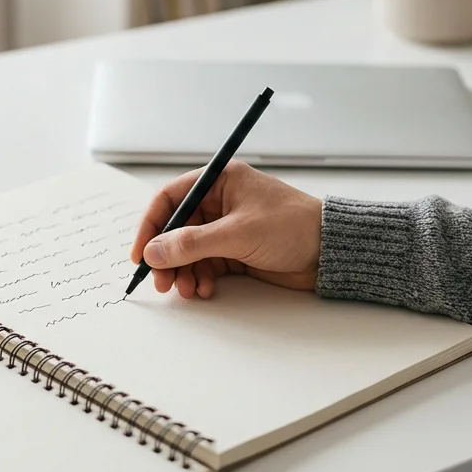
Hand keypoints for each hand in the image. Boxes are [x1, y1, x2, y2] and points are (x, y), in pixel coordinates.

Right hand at [129, 162, 321, 298]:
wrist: (330, 252)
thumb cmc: (293, 226)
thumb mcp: (238, 233)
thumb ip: (193, 243)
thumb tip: (154, 252)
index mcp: (220, 181)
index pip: (171, 198)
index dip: (151, 226)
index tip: (141, 254)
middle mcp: (221, 202)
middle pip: (177, 229)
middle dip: (167, 256)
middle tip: (162, 282)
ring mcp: (228, 228)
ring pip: (190, 251)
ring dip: (183, 272)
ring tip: (188, 290)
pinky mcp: (237, 251)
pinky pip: (206, 265)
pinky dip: (201, 278)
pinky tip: (206, 290)